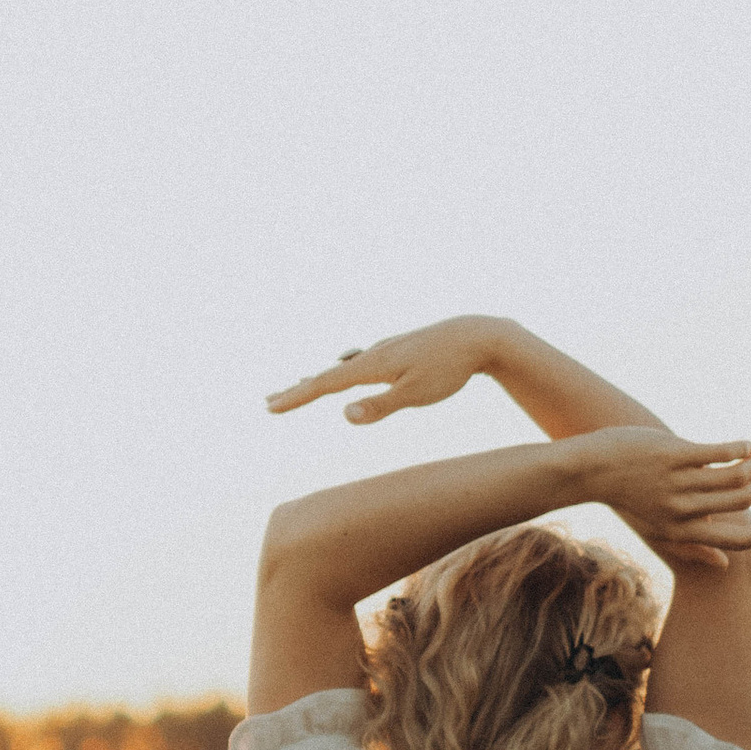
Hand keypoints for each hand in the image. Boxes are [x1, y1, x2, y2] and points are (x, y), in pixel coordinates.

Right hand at [266, 318, 509, 424]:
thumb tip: (343, 414)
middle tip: (270, 401)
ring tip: (301, 386)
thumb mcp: (416, 393)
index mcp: (373, 365)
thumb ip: (380, 405)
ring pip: (344, 366)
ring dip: (320, 378)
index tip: (270, 407)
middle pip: (328, 374)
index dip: (296, 396)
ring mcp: (386, 350)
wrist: (480, 335)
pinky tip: (347, 365)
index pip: (325, 384)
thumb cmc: (450, 368)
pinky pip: (361, 360)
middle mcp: (373, 354)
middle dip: (299, 389)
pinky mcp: (399, 350)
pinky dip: (343, 368)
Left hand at [576, 427, 750, 572]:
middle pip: (743, 500)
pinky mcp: (675, 454)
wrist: (589, 469)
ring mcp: (679, 482)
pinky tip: (746, 443)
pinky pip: (720, 452)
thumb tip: (723, 564)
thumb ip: (692, 548)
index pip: (738, 541)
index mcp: (683, 532)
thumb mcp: (658, 529)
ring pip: (736, 475)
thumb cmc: (627, 498)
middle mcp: (684, 511)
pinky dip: (740, 447)